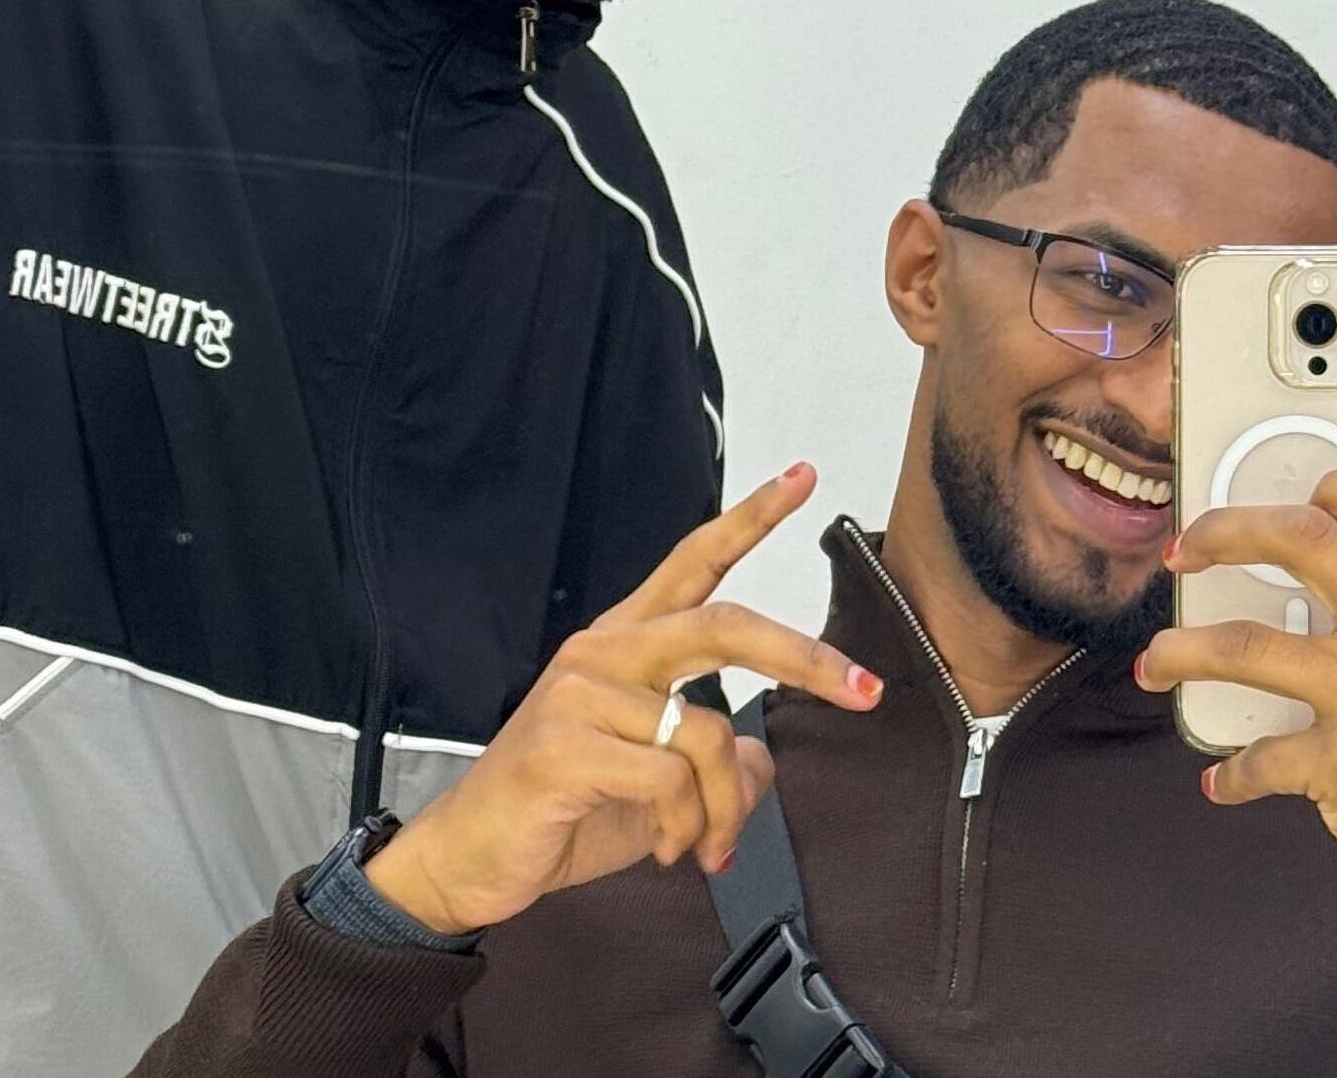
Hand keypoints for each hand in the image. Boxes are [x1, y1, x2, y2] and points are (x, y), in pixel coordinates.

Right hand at [366, 465, 882, 935]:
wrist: (471, 860)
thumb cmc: (563, 811)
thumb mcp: (659, 787)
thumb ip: (715, 760)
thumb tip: (763, 758)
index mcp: (623, 643)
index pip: (693, 562)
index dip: (751, 517)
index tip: (803, 476)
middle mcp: (602, 651)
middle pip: (724, 624)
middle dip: (806, 657)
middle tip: (864, 691)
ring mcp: (579, 693)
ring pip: (709, 732)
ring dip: (726, 807)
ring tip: (706, 848)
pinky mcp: (565, 744)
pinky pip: (670, 780)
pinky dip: (687, 827)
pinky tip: (668, 849)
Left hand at [1137, 465, 1336, 994]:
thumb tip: (1318, 568)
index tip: (1294, 500)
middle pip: (1305, 539)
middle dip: (1224, 531)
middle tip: (1182, 551)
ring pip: (1247, 646)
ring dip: (1182, 652)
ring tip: (1154, 662)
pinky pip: (1258, 756)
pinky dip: (1230, 773)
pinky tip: (1222, 783)